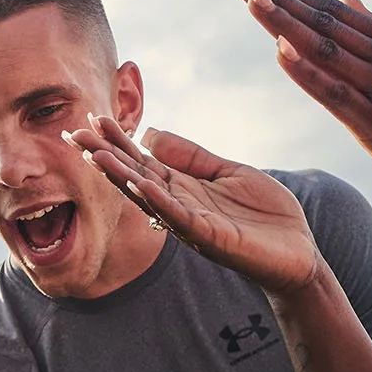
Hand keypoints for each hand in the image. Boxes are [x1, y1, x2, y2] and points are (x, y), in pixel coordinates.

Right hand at [64, 117, 319, 292]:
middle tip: (73, 135)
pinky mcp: (212, 238)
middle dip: (104, 156)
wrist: (299, 252)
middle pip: (134, 176)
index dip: (117, 140)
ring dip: (121, 177)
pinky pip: (179, 216)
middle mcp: (180, 206)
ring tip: (96, 155)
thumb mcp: (228, 172)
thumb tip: (150, 134)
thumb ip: (191, 156)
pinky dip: (158, 199)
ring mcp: (193, 223)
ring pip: (150, 196)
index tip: (93, 118)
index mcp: (183, 187)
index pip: (141, 160)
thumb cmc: (265, 214)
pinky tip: (139, 182)